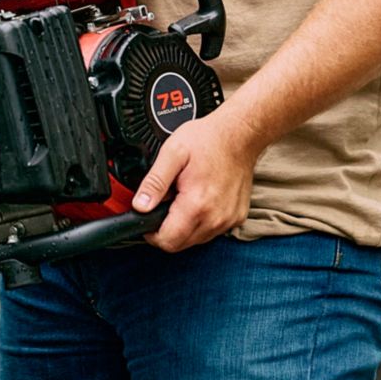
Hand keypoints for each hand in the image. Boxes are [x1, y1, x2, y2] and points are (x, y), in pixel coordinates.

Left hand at [131, 108, 257, 252]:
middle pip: (180, 245)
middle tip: (166, 202)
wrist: (240, 134)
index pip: (167, 241)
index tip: (149, 215)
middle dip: (166, 229)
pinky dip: (201, 221)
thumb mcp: (172, 153)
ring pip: (195, 240)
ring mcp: (228, 220)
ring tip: (184, 197)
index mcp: (196, 205)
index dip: (151, 232)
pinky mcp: (237, 218)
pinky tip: (201, 200)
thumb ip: (154, 182)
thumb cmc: (209, 140)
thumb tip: (140, 206)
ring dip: (184, 226)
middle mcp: (215, 218)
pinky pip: (211, 231)